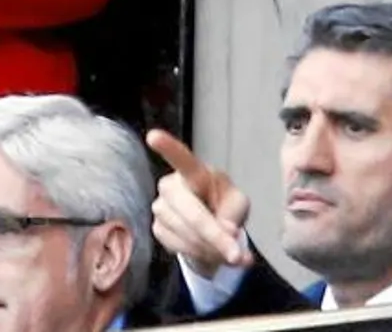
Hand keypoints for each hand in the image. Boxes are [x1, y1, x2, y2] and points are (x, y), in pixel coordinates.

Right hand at [148, 128, 251, 276]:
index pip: (182, 159)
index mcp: (195, 172)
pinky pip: (179, 247)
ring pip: (187, 235)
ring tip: (226, 251)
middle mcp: (171, 186)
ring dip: (210, 248)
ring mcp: (159, 207)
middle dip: (216, 237)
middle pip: (192, 214)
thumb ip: (235, 214)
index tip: (153, 136)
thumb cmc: (224, 206)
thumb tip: (225, 233)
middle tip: (237, 256)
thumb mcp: (238, 205)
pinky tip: (207, 250)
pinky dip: (199, 254)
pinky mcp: (156, 228)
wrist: (208, 227)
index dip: (168, 148)